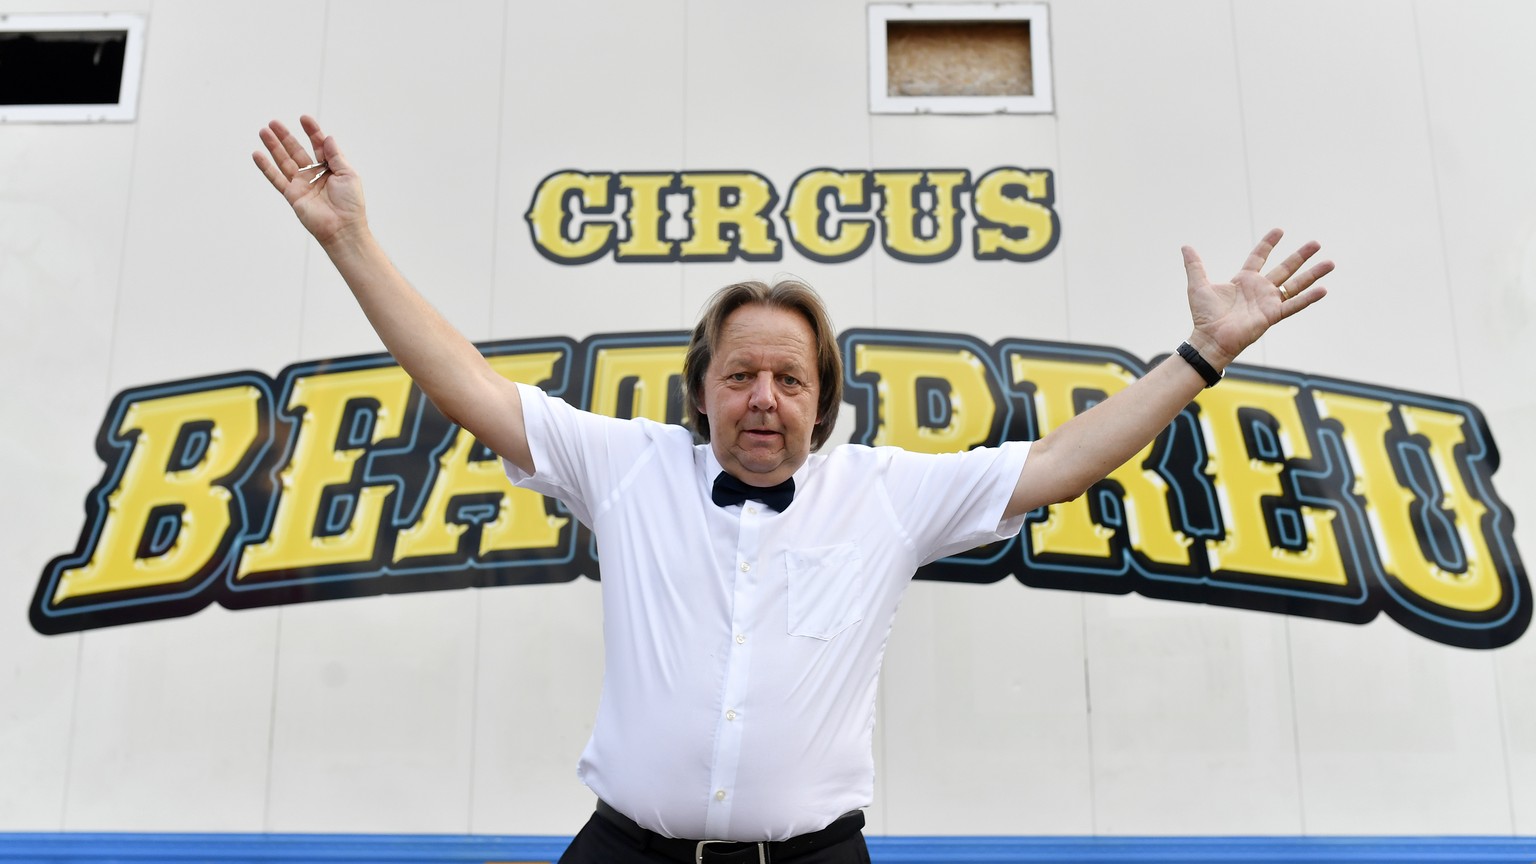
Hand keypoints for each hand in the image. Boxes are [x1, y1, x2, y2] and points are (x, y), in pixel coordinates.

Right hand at [252, 115, 365, 246]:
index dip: (312, 132)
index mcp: (330, 169)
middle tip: (274, 122)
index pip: (319, 145)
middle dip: (286, 136)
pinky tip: (257, 154)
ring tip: (263, 131)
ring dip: (274, 146)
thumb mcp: (348, 175)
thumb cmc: (351, 204)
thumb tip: (327, 137)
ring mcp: (302, 185)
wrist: (343, 229)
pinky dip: (266, 167)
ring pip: (284, 161)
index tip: (304, 118)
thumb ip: (335, 156)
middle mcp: (314, 175)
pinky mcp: (292, 195)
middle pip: (297, 151)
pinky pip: (276, 178)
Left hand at [1182, 228, 1331, 368]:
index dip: (1268, 244)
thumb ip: (1195, 265)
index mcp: (1243, 280)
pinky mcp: (1272, 315)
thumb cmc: (1203, 316)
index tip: (1280, 230)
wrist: (1208, 339)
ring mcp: (1268, 302)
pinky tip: (1324, 289)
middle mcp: (1259, 290)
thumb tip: (1185, 246)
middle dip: (1300, 256)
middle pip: (1284, 268)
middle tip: (1316, 243)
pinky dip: (1308, 298)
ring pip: (1295, 284)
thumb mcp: (1198, 285)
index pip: (1259, 257)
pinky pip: (1293, 305)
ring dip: (1313, 274)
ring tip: (1330, 262)